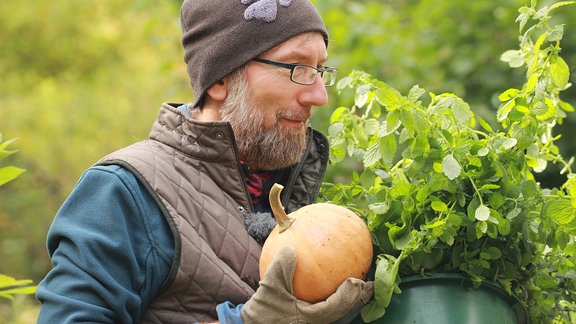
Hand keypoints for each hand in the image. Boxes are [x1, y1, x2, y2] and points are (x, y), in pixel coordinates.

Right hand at [241, 246, 372, 323]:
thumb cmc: (262, 311)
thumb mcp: (269, 288)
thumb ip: (280, 269)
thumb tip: (289, 248)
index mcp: (310, 320)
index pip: (335, 308)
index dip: (348, 296)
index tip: (356, 281)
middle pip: (344, 314)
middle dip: (357, 300)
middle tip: (368, 284)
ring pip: (339, 315)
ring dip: (350, 301)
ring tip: (360, 286)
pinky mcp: (312, 323)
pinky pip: (329, 311)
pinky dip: (337, 300)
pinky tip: (337, 285)